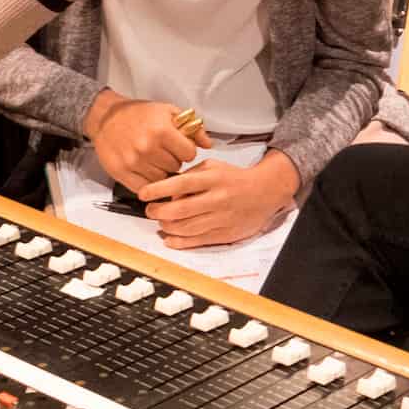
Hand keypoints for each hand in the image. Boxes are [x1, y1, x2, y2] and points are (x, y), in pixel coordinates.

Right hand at [86, 94, 211, 192]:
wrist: (106, 118)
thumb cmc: (139, 114)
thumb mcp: (168, 112)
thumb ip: (192, 128)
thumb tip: (209, 144)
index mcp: (162, 131)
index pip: (189, 154)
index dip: (186, 150)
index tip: (179, 147)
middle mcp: (148, 148)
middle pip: (176, 167)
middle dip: (173, 160)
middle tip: (163, 152)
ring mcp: (134, 162)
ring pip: (162, 180)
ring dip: (161, 172)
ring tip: (153, 159)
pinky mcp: (121, 173)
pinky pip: (144, 188)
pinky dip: (148, 182)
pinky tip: (145, 170)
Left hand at [140, 152, 298, 248]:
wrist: (265, 192)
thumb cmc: (235, 178)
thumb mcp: (213, 167)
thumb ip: (190, 176)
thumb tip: (167, 191)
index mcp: (213, 178)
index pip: (180, 184)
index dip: (157, 189)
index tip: (143, 193)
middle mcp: (217, 199)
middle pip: (179, 210)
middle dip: (158, 212)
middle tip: (150, 210)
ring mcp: (221, 218)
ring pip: (186, 228)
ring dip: (167, 227)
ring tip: (162, 222)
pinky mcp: (224, 234)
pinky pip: (197, 241)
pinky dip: (179, 242)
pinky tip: (170, 238)